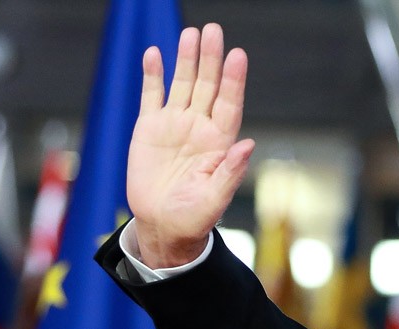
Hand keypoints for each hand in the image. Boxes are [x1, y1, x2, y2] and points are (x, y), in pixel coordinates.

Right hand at [127, 24, 254, 267]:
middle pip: (208, 86)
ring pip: (183, 84)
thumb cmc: (194, 218)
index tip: (238, 56)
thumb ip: (231, 172)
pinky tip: (155, 54)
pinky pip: (152, 95)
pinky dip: (153, 75)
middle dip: (211, 59)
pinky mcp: (150, 128)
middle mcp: (200, 128)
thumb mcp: (215, 199)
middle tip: (213, 31)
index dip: (233, 81)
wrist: (162, 226)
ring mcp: (175, 125)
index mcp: (220, 143)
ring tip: (190, 34)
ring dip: (186, 60)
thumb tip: (248, 144)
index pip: (229, 104)